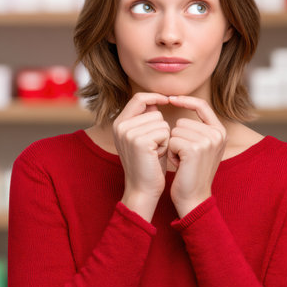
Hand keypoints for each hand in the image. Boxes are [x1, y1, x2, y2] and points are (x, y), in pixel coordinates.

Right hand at [112, 93, 169, 219]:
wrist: (143, 190)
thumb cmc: (148, 164)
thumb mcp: (143, 137)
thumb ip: (146, 119)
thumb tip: (156, 100)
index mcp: (119, 122)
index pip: (138, 98)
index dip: (154, 97)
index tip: (167, 100)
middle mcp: (120, 125)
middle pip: (154, 111)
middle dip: (161, 128)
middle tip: (154, 147)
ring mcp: (128, 133)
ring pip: (161, 122)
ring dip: (164, 137)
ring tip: (154, 152)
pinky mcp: (139, 141)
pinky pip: (164, 132)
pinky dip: (166, 144)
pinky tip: (157, 156)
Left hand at [167, 96, 226, 217]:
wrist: (193, 198)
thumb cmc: (191, 172)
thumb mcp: (199, 146)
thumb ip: (194, 127)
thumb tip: (174, 99)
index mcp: (220, 131)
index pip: (202, 105)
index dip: (185, 100)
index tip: (170, 98)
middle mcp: (217, 134)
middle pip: (183, 121)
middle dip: (177, 138)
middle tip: (184, 156)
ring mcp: (208, 141)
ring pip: (175, 131)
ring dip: (173, 146)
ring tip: (182, 161)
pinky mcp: (195, 149)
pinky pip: (172, 140)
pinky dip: (170, 152)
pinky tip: (179, 165)